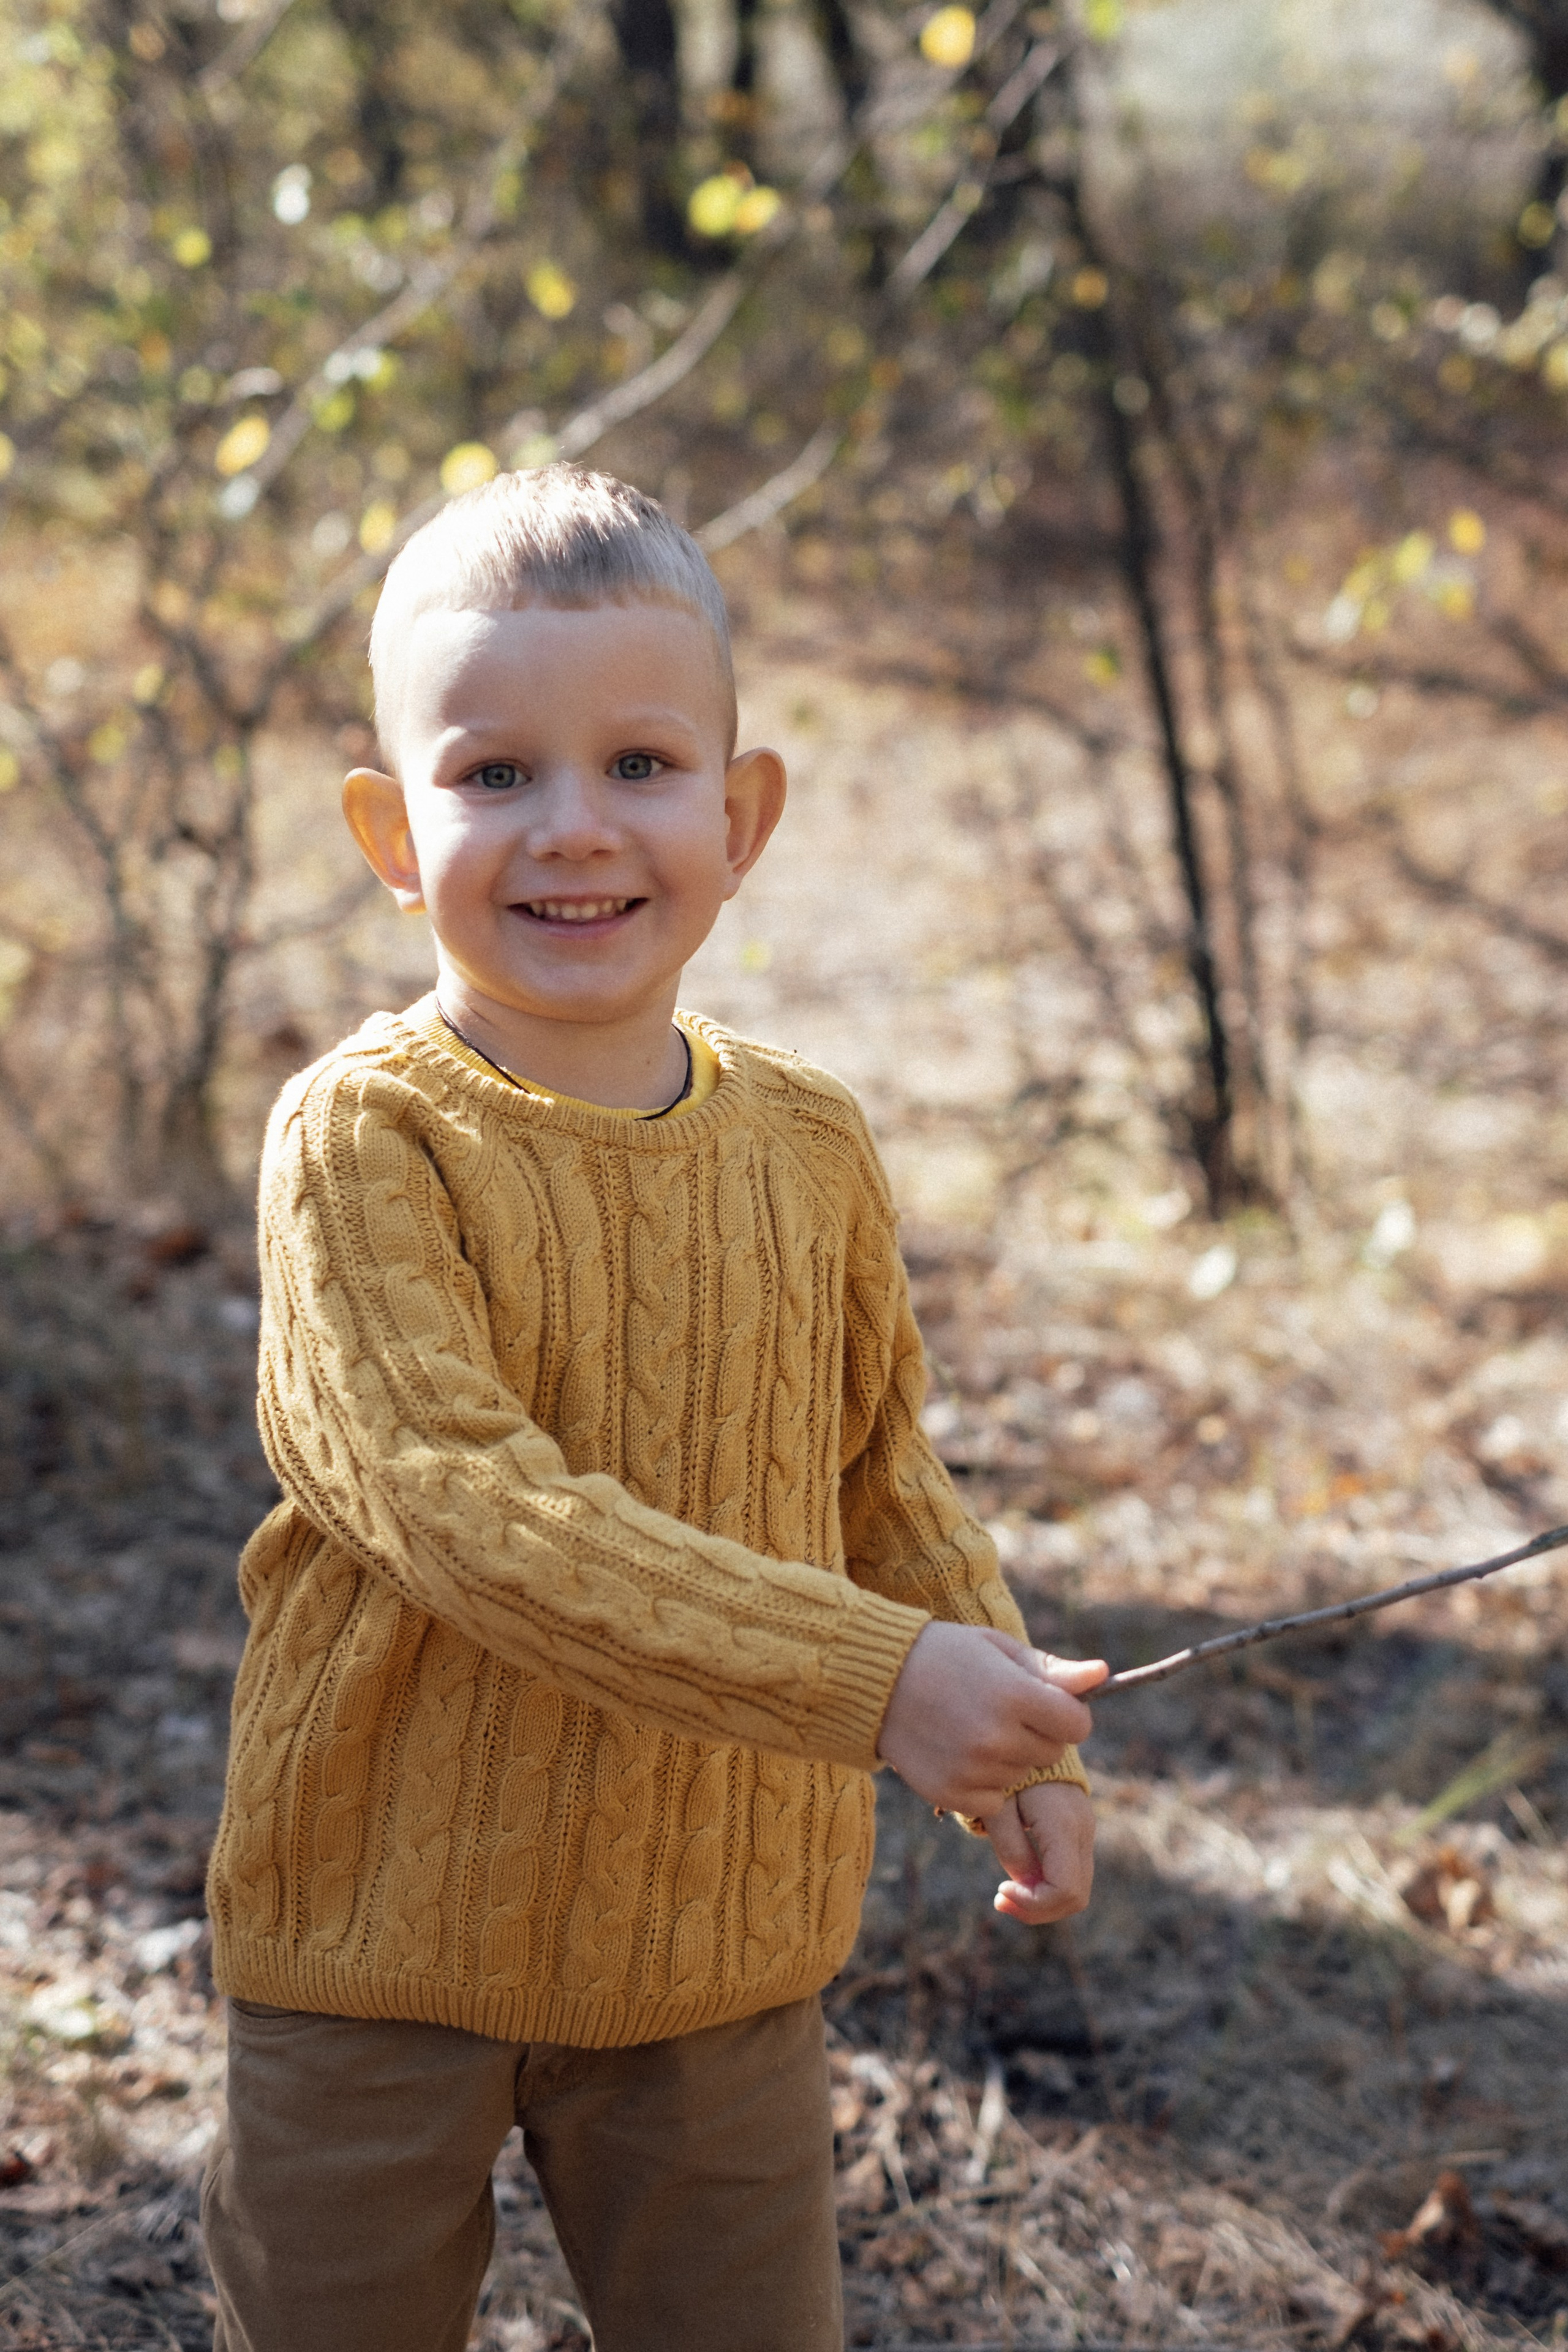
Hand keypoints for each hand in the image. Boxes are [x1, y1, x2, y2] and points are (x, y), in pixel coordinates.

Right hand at [876, 1622, 1105, 1818]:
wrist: (875, 1682)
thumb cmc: (944, 1655)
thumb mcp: (999, 1649)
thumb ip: (1053, 1669)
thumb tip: (1104, 1675)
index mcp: (1014, 1695)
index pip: (1077, 1724)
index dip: (1066, 1714)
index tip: (1044, 1704)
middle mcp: (997, 1737)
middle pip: (1051, 1752)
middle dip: (1036, 1733)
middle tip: (1000, 1710)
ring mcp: (973, 1770)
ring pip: (1022, 1776)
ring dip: (1009, 1758)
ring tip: (972, 1727)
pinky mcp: (951, 1795)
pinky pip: (994, 1803)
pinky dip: (984, 1784)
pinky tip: (958, 1752)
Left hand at [987, 1782, 1095, 1923]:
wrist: (1033, 1732)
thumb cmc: (1009, 1768)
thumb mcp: (999, 1805)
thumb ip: (1011, 1847)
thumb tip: (1023, 1885)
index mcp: (1063, 1825)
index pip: (1064, 1889)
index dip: (1033, 1905)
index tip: (1000, 1893)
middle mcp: (1083, 1830)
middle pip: (1075, 1896)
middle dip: (1038, 1910)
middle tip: (1000, 1900)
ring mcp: (1086, 1830)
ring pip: (1078, 1888)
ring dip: (1044, 1901)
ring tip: (1007, 1892)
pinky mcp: (1080, 1829)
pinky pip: (1073, 1872)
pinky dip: (1049, 1886)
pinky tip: (1021, 1879)